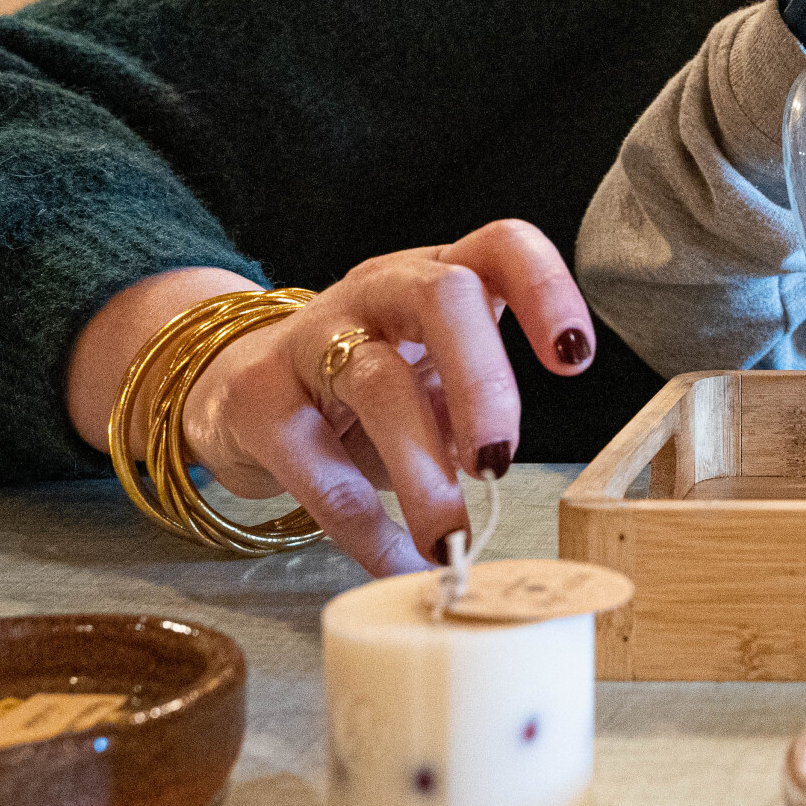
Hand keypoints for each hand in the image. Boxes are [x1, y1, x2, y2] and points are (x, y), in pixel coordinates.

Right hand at [177, 220, 591, 575]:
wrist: (231, 381)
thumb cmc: (360, 379)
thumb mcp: (428, 370)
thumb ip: (474, 406)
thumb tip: (504, 470)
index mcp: (436, 274)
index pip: (501, 245)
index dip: (546, 289)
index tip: (574, 360)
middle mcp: (377, 290)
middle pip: (443, 297)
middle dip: (483, 381)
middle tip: (499, 461)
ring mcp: (312, 337)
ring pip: (378, 385)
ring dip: (424, 471)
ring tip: (452, 537)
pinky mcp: (258, 398)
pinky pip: (317, 465)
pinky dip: (364, 525)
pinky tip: (397, 560)